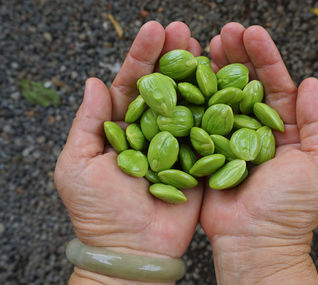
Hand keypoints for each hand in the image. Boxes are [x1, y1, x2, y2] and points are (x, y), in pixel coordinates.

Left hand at [55, 21, 202, 284]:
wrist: (132, 250)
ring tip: (205, 46)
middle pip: (163, 88)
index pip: (132, 85)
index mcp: (121, 128)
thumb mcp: (77, 165)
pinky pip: (209, 132)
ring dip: (196, 75)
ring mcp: (178, 144)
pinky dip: (217, 108)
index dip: (142, 58)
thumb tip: (94, 82)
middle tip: (184, 30)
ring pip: (188, 103)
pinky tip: (225, 83)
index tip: (155, 30)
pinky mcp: (199, 161)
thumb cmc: (98, 212)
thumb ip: (88, 123)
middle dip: (172, 57)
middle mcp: (151, 131)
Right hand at [201, 23, 317, 283]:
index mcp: (285, 129)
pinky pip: (199, 121)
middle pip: (245, 84)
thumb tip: (311, 84)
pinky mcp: (205, 151)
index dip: (266, 58)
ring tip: (204, 45)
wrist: (255, 241)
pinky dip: (193, 99)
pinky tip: (185, 78)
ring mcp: (228, 139)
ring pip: (221, 97)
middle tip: (224, 32)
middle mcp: (255, 129)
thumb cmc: (292, 208)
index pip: (276, 84)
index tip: (253, 33)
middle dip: (236, 56)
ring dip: (213, 70)